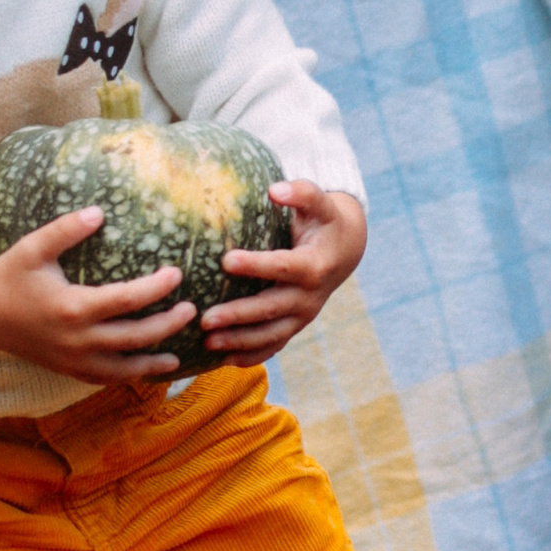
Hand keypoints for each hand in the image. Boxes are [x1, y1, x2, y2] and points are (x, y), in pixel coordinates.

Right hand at [0, 209, 196, 382]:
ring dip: (153, 361)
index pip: (128, 300)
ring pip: (123, 368)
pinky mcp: (67, 369)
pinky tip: (143, 369)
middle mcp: (77, 339)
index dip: (156, 288)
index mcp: (73, 307)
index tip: (177, 274)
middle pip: (135, 337)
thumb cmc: (8, 276)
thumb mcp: (33, 247)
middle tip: (191, 311)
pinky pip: (104, 379)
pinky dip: (127, 376)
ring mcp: (72, 359)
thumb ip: (66, 230)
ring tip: (177, 355)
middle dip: (167, 325)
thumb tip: (99, 212)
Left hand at [199, 178, 368, 365]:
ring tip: (207, 342)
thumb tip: (275, 190)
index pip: (282, 267)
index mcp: (313, 265)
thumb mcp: (320, 203)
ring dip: (239, 341)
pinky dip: (251, 356)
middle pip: (271, 309)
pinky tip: (223, 361)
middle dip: (239, 315)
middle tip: (206, 318)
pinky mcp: (295, 326)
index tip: (226, 260)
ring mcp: (303, 316)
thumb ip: (301, 193)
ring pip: (271, 334)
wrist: (345, 250)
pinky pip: (274, 346)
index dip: (256, 264)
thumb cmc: (324, 221)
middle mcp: (309, 296)